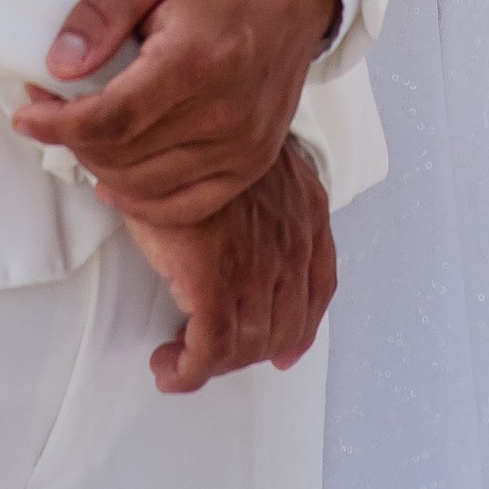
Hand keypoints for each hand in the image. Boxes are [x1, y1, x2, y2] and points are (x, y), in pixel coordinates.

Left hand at [13, 0, 337, 220]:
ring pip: (146, 187)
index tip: (25, 112)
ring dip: (99, 166)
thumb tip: (60, 64)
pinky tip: (114, 179)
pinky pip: (186, 206)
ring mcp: (245, 145)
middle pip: (123, 156)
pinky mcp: (254, 162)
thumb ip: (102, 10)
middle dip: (70, 139)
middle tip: (46, 108)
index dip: (58, 124)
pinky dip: (142, 200)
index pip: (112, 118)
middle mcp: (227, 113)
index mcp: (199, 58)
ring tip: (79, 130)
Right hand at [124, 137, 335, 393]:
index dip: (301, 329)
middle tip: (214, 353)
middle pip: (282, 328)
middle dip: (248, 351)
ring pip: (245, 344)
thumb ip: (265, 187)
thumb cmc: (209, 130)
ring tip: (182, 359)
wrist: (179, 118)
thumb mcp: (257, 151)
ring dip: (213, 364)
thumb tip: (243, 215)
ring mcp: (256, 265)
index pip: (319, 288)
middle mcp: (291, 243)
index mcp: (307, 209)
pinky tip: (168, 367)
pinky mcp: (213, 280)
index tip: (284, 350)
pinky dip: (187, 369)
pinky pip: (208, 349)